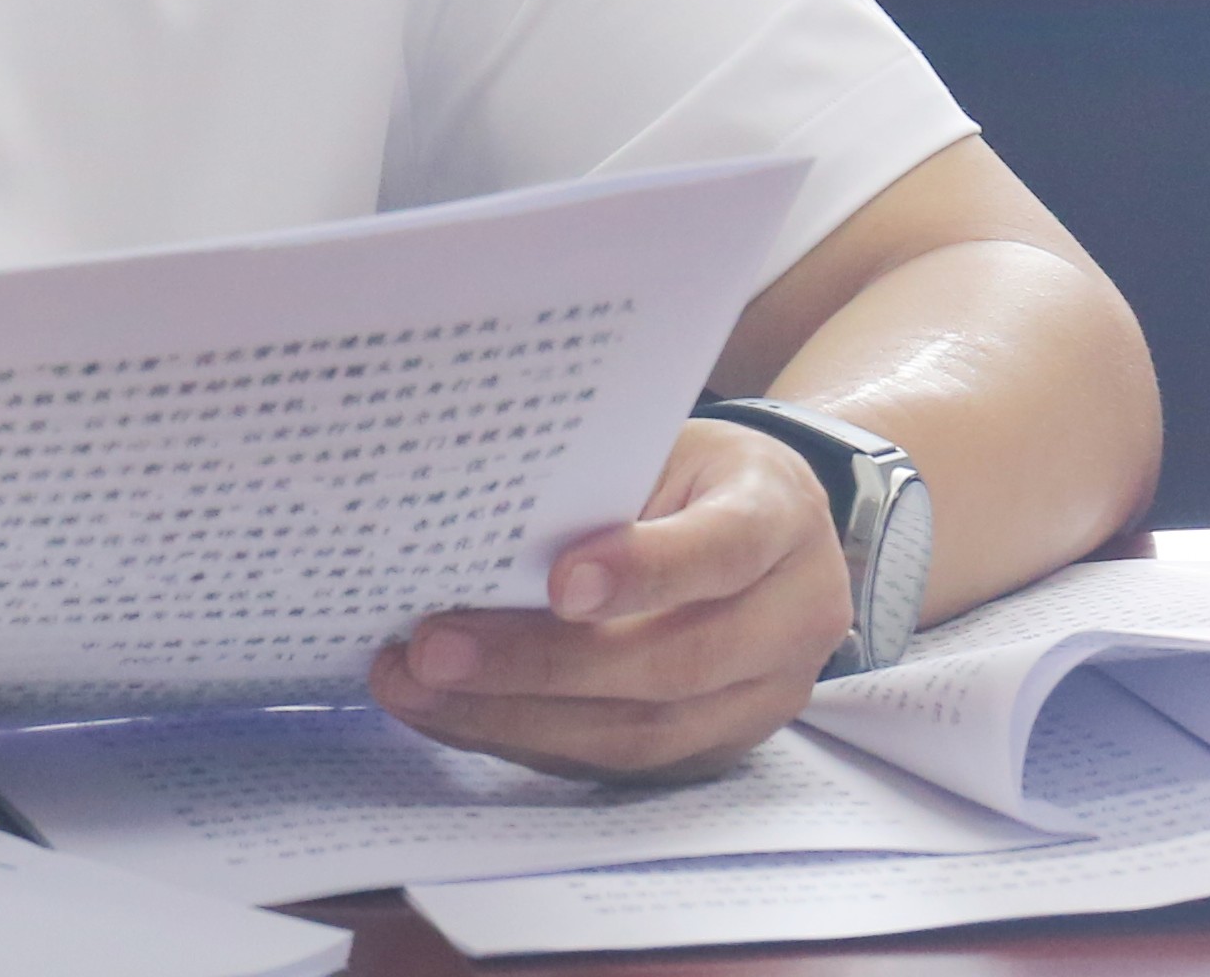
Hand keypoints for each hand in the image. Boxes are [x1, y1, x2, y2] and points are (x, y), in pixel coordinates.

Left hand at [372, 411, 848, 777]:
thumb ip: (600, 487)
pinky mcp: (719, 748)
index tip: (558, 583)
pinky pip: (621, 765)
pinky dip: (528, 741)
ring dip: (517, 718)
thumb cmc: (695, 474)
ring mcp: (764, 698)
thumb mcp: (666, 446)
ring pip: (644, 734)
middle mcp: (792, 619)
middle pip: (675, 663)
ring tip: (417, 689)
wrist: (769, 525)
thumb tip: (473, 528)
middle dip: (541, 665)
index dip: (644, 571)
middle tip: (433, 650)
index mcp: (779, 517)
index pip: (723, 551)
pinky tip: (455, 715)